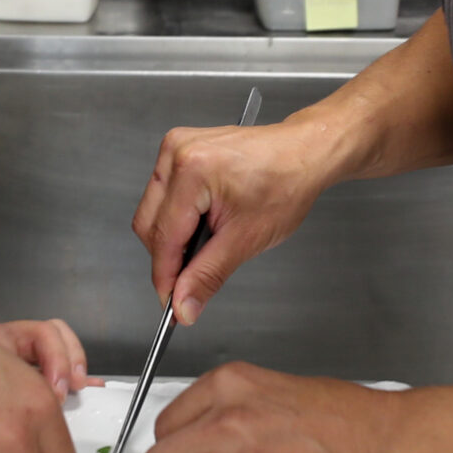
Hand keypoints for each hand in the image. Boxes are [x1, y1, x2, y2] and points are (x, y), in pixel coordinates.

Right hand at [133, 118, 338, 324]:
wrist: (303, 153)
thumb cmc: (285, 184)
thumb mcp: (246, 239)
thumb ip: (207, 275)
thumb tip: (183, 305)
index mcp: (192, 170)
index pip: (162, 237)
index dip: (165, 278)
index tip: (172, 304)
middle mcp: (177, 151)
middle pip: (149, 225)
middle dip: (169, 258)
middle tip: (193, 279)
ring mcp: (176, 146)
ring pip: (153, 211)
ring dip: (174, 236)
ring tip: (209, 239)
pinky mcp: (179, 148)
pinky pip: (163, 194)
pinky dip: (179, 217)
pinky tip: (205, 221)